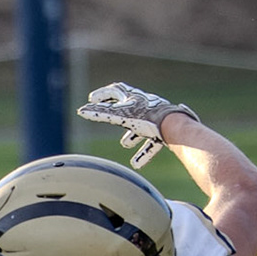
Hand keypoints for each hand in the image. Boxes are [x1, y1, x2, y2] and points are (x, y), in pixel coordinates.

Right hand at [78, 81, 198, 169]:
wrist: (175, 127)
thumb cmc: (148, 119)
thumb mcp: (120, 117)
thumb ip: (100, 114)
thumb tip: (81, 111)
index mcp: (134, 98)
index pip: (116, 91)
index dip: (103, 94)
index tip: (92, 99)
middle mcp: (146, 106)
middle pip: (128, 107)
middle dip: (116, 112)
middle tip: (106, 116)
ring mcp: (156, 119)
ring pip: (141, 126)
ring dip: (131, 135)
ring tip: (125, 144)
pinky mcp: (165, 132)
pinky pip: (153, 142)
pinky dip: (143, 152)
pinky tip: (137, 164)